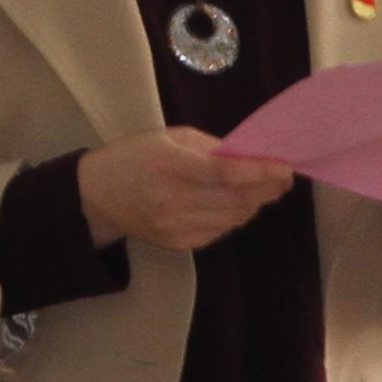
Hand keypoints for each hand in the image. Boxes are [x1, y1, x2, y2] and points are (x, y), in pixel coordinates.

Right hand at [75, 129, 297, 255]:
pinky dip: (234, 218)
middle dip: (266, 189)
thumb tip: (250, 157)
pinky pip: (219, 232)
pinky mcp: (178, 243)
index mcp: (170, 165)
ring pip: (233, 219)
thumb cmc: (134, 157)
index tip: (285, 167)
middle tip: (282, 179)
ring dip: (254, 204)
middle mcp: (173, 200)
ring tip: (263, 190)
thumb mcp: (168, 138)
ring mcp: (175, 226)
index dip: (260, 172)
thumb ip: (209, 147)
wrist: (96, 195)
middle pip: (236, 200)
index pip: (226, 174)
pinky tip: (236, 205)